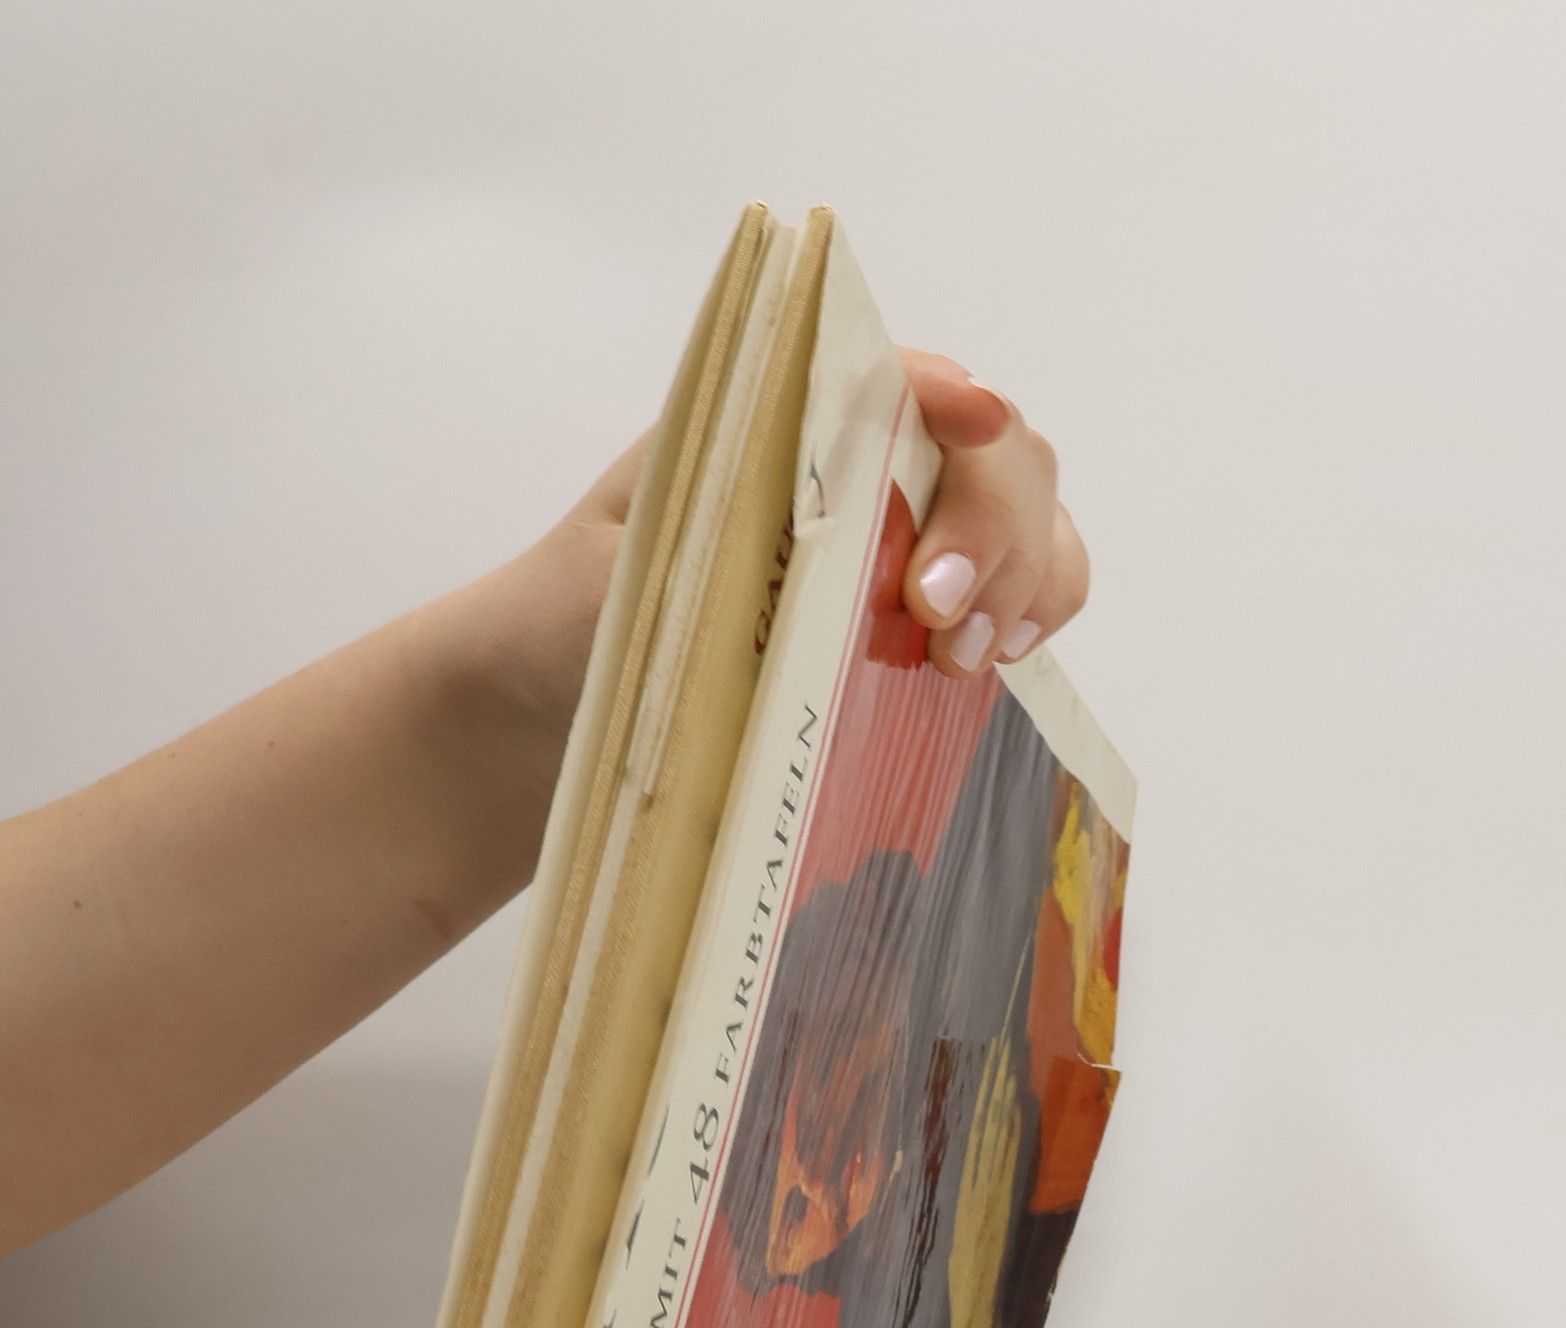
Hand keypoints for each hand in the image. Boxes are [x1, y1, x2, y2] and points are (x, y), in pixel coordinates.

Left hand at [548, 346, 1089, 683]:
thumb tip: (827, 496)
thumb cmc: (565, 622)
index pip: (904, 377)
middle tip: (936, 615)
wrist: (536, 712)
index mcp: (785, 421)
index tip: (969, 425)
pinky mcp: (918, 626)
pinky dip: (1030, 618)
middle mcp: (859, 467)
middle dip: (993, 521)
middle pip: (996, 449)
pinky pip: (1018, 596)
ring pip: (1029, 520)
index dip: (955, 394)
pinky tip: (993, 665)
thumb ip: (718, 521)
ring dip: (1025, 578)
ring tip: (963, 657)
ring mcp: (902, 543)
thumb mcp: (622, 557)